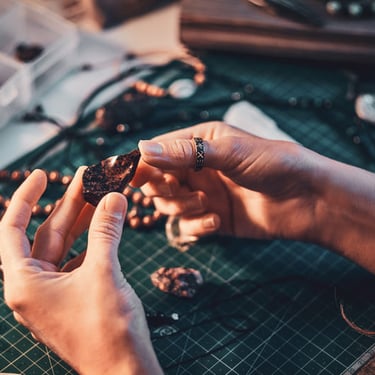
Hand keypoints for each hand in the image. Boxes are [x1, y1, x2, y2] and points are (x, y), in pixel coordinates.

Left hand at [0, 168, 161, 374]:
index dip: (25, 198)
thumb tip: (113, 196)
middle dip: (69, 204)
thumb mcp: (104, 272)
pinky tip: (108, 224)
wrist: (124, 370)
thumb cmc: (106, 329)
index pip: (12, 230)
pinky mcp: (75, 295)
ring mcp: (56, 292)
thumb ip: (106, 231)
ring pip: (67, 245)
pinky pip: (81, 258)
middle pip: (48, 234)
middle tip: (87, 177)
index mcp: (25, 283)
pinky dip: (95, 240)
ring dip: (84, 220)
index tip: (42, 175)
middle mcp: (34, 286)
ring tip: (101, 193)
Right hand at [134, 121, 320, 241]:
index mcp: (199, 143)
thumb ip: (185, 153)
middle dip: (164, 189)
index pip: (158, 151)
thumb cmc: (272, 164)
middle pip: (158, 181)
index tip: (133, 177)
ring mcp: (204, 194)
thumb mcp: (228, 151)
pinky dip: (197, 226)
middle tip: (177, 190)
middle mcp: (197, 169)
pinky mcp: (212, 219)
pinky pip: (188, 226)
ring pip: (169, 205)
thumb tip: (141, 149)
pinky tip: (217, 221)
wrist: (306, 199)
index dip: (143, 164)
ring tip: (205, 203)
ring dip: (182, 207)